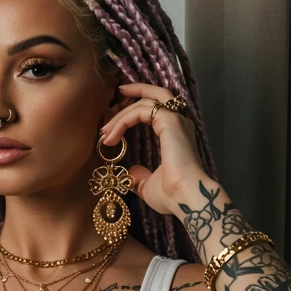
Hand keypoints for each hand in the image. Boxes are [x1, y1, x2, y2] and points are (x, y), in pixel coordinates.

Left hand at [100, 82, 206, 217]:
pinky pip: (141, 111)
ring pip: (146, 101)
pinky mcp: (169, 121)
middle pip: (156, 94)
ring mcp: (176, 120)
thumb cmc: (172, 196)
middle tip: (116, 93)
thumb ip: (140, 177)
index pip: (157, 109)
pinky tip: (110, 136)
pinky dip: (123, 121)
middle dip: (135, 91)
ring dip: (122, 113)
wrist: (185, 199)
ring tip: (105, 130)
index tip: (115, 119)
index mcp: (177, 134)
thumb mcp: (149, 185)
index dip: (135, 110)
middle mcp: (179, 122)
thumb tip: (132, 172)